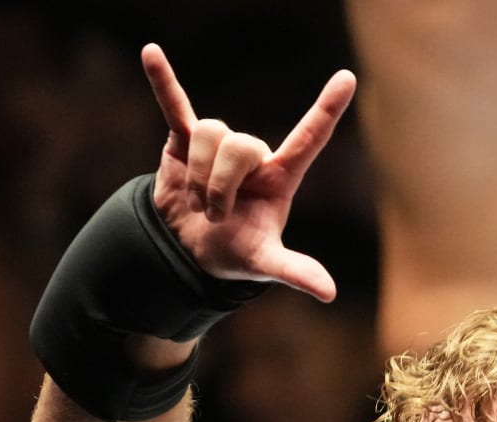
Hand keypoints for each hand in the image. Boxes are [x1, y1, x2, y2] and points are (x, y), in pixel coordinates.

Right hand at [140, 45, 354, 300]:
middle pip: (239, 143)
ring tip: (198, 202)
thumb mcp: (263, 262)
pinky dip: (162, 82)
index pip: (309, 138)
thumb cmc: (235, 251)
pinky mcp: (185, 139)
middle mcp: (253, 154)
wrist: (191, 250)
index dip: (327, 109)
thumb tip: (328, 293)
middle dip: (220, 185)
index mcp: (280, 176)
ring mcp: (219, 144)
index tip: (347, 78)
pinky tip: (150, 54)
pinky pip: (174, 106)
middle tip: (216, 215)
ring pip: (208, 134)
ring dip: (198, 176)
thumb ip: (293, 271)